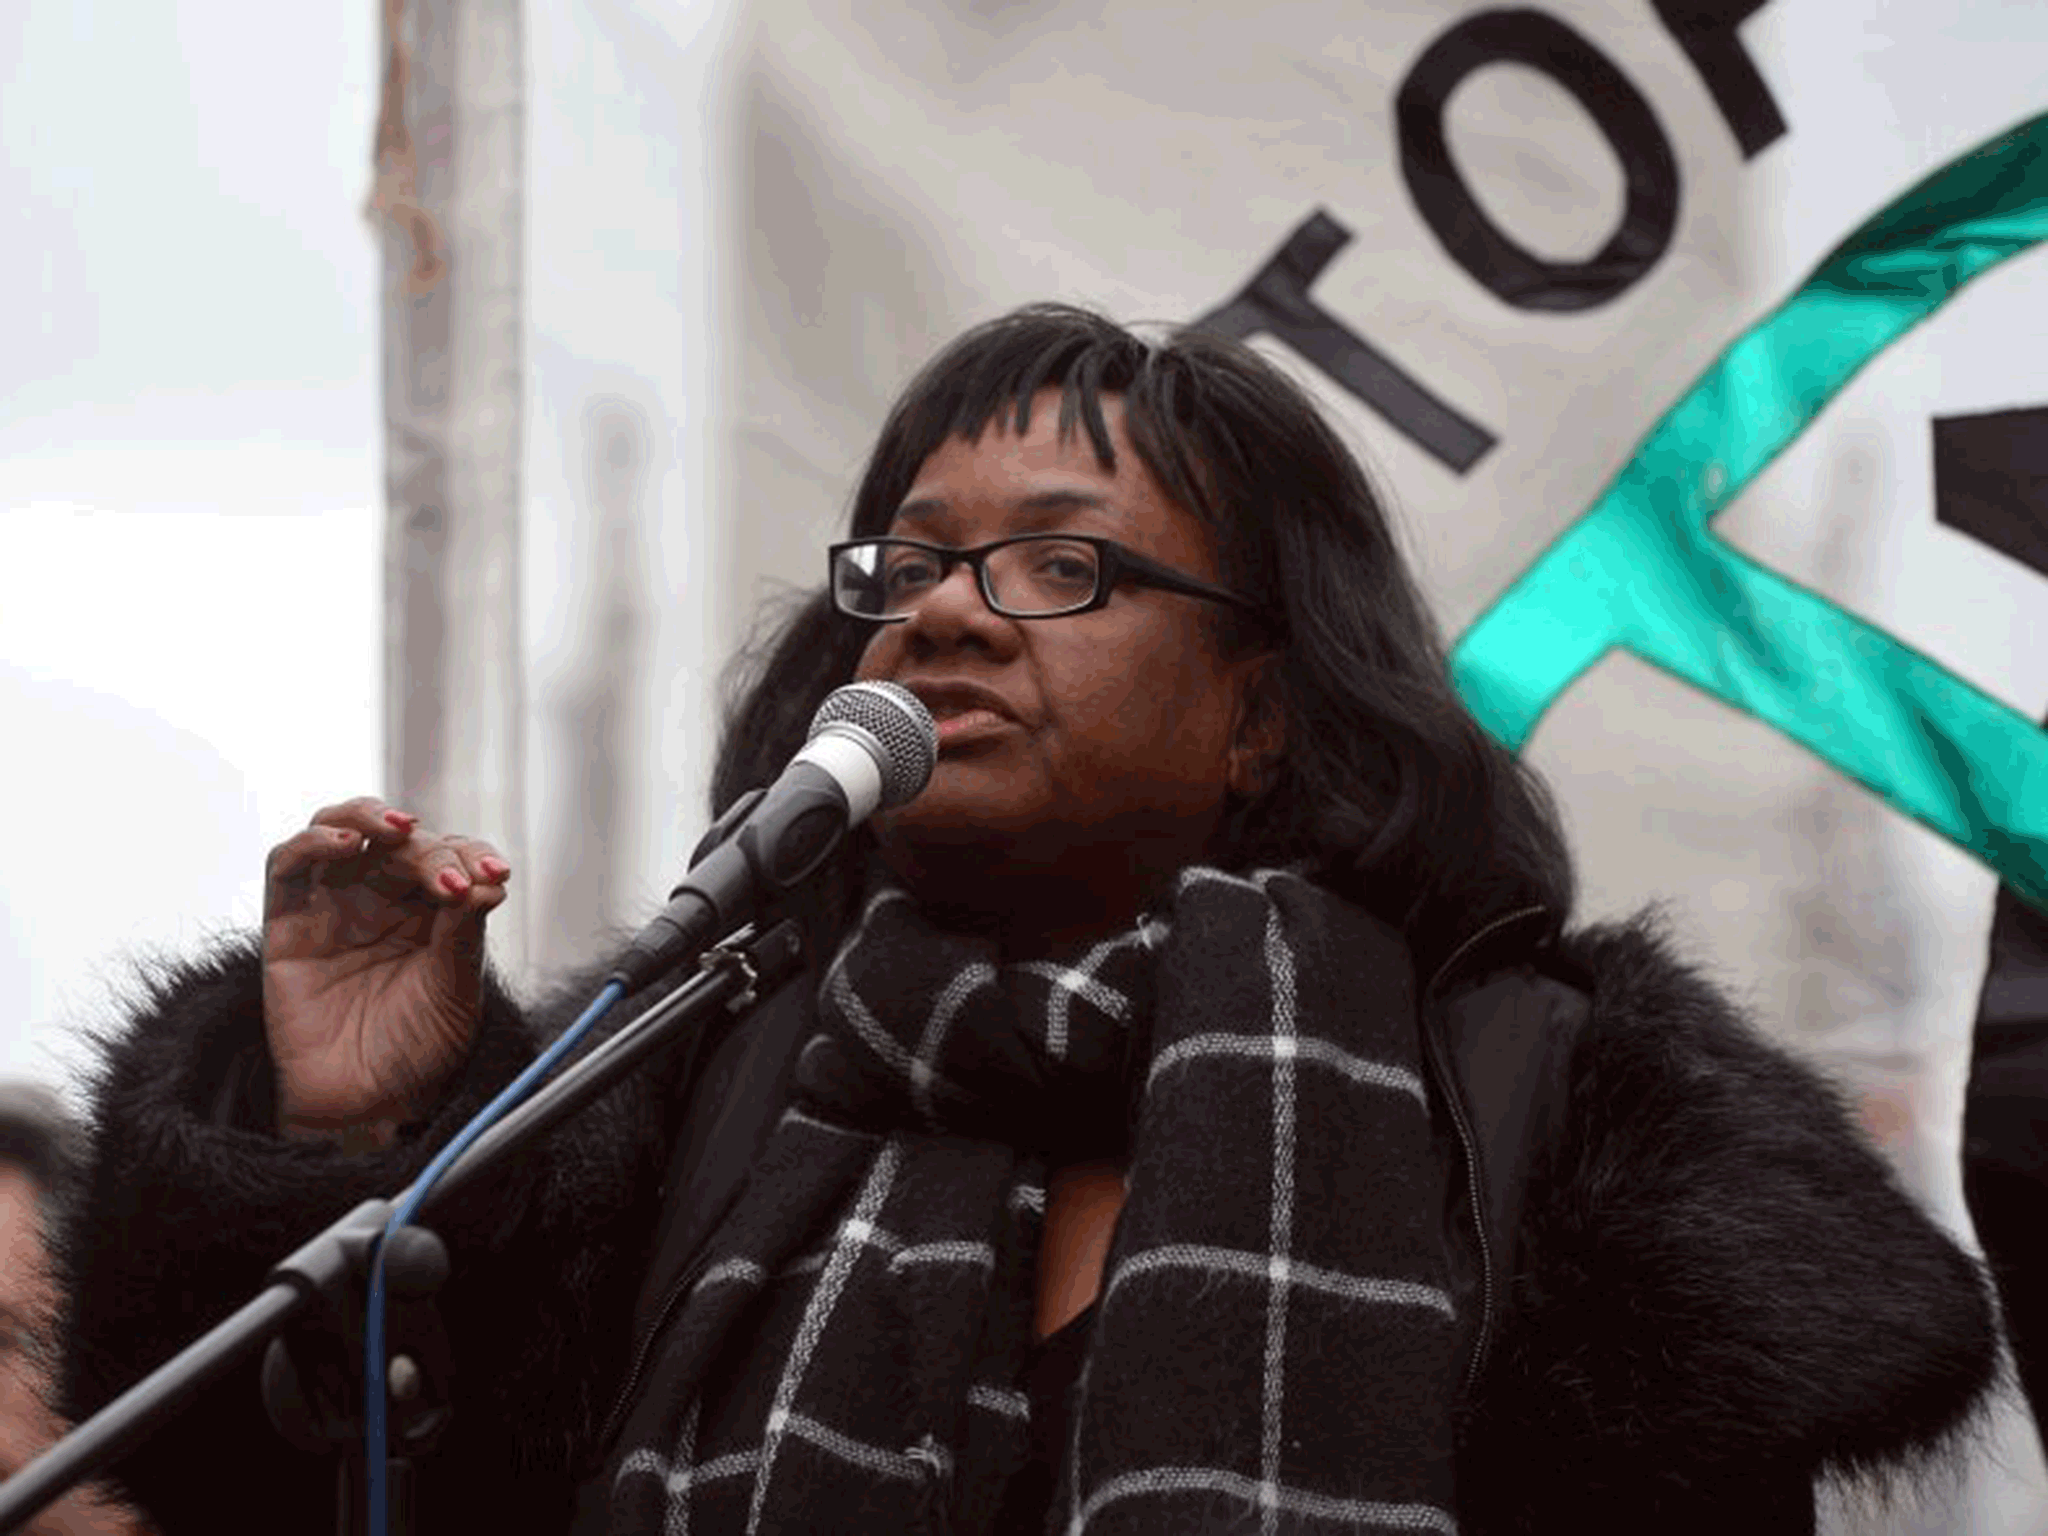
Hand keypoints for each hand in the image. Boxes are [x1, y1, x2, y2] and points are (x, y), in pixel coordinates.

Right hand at [261, 797, 510, 1140]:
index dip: (473, 854)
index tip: (495, 872)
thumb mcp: (457, 990)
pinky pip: (289, 864)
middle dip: (431, 850)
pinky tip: (346, 841)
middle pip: (402, 841)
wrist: (368, 1106)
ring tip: (398, 828)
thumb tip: (488, 880)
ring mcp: (334, 905)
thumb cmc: (417, 1052)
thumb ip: (465, 933)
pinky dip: (313, 839)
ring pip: (342, 829)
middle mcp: (384, 899)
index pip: (453, 855)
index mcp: (434, 910)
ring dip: (369, 815)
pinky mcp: (288, 922)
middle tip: (452, 879)